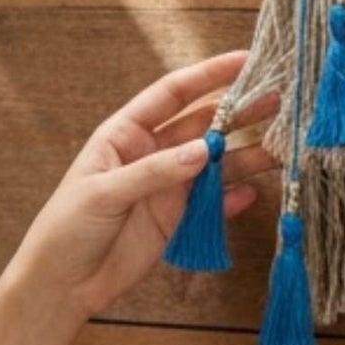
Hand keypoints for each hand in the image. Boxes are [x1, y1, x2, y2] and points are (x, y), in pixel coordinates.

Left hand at [9, 49, 279, 322]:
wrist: (62, 284)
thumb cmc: (67, 228)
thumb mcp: (104, 193)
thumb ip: (154, 171)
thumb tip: (205, 150)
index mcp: (126, 133)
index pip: (173, 94)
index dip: (209, 75)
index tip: (246, 60)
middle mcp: (152, 153)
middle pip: (204, 125)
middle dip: (240, 112)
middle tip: (279, 100)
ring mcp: (168, 186)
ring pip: (216, 163)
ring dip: (246, 156)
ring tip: (282, 148)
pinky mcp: (178, 219)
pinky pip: (213, 203)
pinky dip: (234, 198)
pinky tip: (254, 193)